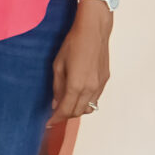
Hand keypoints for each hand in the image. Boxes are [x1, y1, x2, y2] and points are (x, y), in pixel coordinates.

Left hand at [51, 0, 111, 120]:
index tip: (48, 123)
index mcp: (76, 85)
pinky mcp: (106, 80)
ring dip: (77, 110)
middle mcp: (90, 89)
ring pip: (89, 108)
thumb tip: (56, 103)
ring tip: (66, 104)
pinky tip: (78, 95)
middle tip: (55, 113)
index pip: (65, 110)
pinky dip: (86, 102)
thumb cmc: (72, 45)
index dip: (56, 118)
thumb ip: (57, 87)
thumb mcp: (58, 65)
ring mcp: (100, 85)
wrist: (94, 31)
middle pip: (77, 112)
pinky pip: (95, 98)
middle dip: (65, 115)